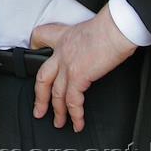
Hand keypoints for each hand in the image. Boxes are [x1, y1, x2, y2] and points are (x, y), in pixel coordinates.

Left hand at [29, 6, 136, 132]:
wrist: (116, 28)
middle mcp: (61, 52)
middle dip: (40, 97)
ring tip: (58, 122)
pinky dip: (75, 115)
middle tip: (38, 110)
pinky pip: (72, 101)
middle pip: (43, 77)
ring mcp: (67, 65)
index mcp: (64, 37)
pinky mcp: (78, 76)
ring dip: (57, 111)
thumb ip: (85, 41)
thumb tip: (94, 50)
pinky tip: (77, 123)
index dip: (35, 45)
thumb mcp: (90, 29)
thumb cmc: (111, 27)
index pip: (41, 36)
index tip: (33, 52)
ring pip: (56, 93)